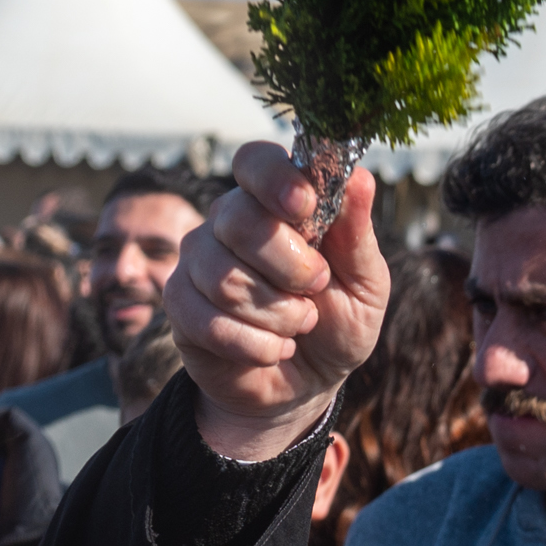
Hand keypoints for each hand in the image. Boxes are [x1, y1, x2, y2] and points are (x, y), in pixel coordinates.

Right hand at [162, 140, 389, 459]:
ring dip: (279, 314)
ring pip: (224, 278)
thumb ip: (358, 234)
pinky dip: (256, 345)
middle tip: (317, 285)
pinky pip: (208, 321)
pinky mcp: (180, 307)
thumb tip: (361, 177)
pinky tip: (276, 349)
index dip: (275, 179)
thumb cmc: (338, 322)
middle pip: (237, 220)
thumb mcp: (365, 283)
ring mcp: (198, 262)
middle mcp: (228, 222)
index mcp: (275, 203)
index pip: (255, 162)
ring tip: (300, 325)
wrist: (308, 383)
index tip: (306, 205)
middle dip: (290, 265)